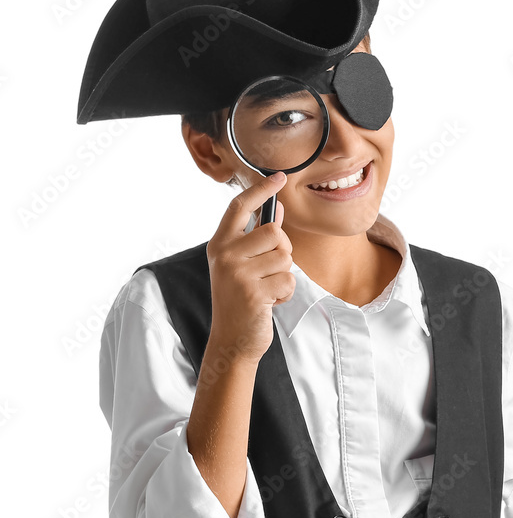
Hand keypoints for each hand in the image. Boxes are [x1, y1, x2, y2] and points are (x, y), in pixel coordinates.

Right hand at [206, 172, 294, 363]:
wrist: (232, 340)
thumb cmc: (240, 300)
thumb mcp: (242, 266)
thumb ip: (257, 239)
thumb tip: (278, 211)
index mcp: (220, 244)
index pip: (239, 207)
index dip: (261, 189)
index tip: (278, 177)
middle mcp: (225, 255)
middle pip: (273, 232)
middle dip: (282, 251)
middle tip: (269, 272)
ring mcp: (237, 273)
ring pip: (284, 257)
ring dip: (283, 275)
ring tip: (267, 289)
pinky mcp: (253, 292)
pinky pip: (288, 280)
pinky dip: (285, 293)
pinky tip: (270, 302)